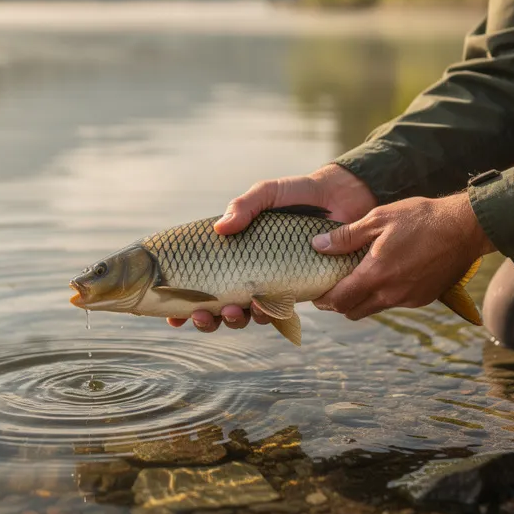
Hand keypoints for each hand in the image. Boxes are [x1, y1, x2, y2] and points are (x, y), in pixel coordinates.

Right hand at [168, 164, 376, 332]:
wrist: (342, 199)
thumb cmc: (298, 194)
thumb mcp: (266, 193)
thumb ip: (244, 206)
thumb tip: (221, 229)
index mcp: (233, 254)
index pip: (200, 283)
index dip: (182, 304)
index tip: (170, 315)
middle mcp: (250, 274)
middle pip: (218, 308)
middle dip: (206, 319)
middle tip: (202, 314)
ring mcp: (273, 285)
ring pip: (246, 316)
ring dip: (235, 320)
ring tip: (235, 309)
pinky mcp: (299, 291)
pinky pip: (281, 313)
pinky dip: (270, 315)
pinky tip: (266, 307)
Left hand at [310, 192, 495, 320]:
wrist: (465, 228)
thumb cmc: (421, 218)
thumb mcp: (378, 218)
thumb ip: (346, 236)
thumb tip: (318, 245)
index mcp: (376, 275)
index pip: (340, 300)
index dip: (323, 300)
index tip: (315, 294)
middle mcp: (391, 293)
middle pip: (353, 312)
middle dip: (339, 304)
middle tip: (333, 288)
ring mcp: (409, 298)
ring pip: (374, 309)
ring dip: (362, 300)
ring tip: (357, 280)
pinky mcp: (423, 298)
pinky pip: (394, 303)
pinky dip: (383, 295)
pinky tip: (385, 276)